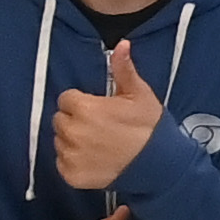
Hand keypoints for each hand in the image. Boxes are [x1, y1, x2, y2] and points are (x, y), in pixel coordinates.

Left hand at [50, 39, 165, 192]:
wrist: (158, 165)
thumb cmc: (149, 127)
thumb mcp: (139, 94)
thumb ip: (123, 69)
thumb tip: (121, 45)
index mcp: (85, 108)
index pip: (67, 99)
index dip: (82, 103)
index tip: (98, 110)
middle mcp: (72, 131)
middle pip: (60, 120)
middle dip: (75, 120)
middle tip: (99, 127)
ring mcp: (70, 155)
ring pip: (60, 141)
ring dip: (73, 140)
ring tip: (98, 144)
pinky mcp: (71, 174)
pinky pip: (62, 162)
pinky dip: (74, 161)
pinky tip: (95, 159)